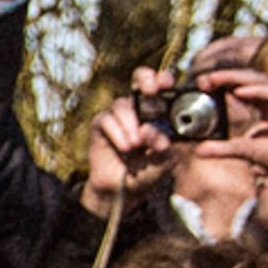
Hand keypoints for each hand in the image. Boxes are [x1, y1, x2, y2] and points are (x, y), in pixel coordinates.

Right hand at [80, 77, 179, 218]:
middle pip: (140, 77)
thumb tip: (148, 128)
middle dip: (146, 80)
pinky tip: (125, 148)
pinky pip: (106, 120)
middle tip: (151, 92)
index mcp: (160, 110)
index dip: (164, 78)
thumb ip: (163, 144)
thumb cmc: (148, 172)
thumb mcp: (165, 160)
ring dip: (130, 123)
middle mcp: (139, 107)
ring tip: (136, 145)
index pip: (163, 84)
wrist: (123, 190)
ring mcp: (119, 115)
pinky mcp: (100, 125)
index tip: (166, 85)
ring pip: (122, 104)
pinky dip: (117, 133)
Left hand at [210, 74, 267, 193]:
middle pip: (251, 80)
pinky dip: (258, 92)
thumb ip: (224, 149)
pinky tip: (240, 92)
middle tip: (204, 79)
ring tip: (216, 80)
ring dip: (237, 79)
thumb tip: (199, 150)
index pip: (244, 87)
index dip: (224, 83)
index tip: (202, 84)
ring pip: (262, 82)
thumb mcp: (247, 152)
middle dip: (227, 77)